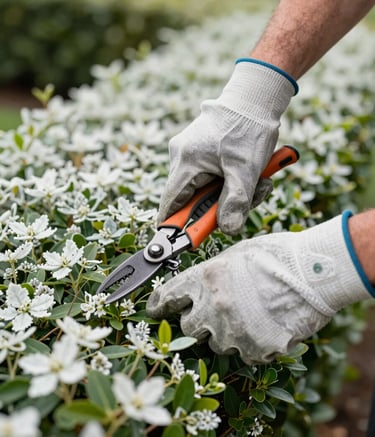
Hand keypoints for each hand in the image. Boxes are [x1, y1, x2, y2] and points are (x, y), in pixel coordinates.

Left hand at [147, 212, 370, 363]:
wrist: (313, 273)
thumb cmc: (276, 256)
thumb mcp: (235, 254)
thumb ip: (211, 273)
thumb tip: (199, 285)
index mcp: (205, 279)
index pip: (167, 296)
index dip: (158, 304)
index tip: (154, 309)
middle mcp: (213, 308)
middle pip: (188, 327)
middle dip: (197, 320)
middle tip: (215, 311)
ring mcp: (233, 332)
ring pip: (216, 343)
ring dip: (225, 333)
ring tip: (248, 315)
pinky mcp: (254, 350)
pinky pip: (242, 353)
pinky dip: (249, 343)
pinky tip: (263, 326)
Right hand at [157, 59, 296, 234]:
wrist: (255, 97)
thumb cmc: (249, 128)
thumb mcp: (246, 169)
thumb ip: (235, 202)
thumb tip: (227, 229)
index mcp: (186, 161)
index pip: (171, 203)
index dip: (175, 225)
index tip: (181, 242)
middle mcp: (181, 156)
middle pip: (190, 198)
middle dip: (218, 206)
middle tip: (247, 200)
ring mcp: (189, 152)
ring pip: (203, 189)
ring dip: (229, 193)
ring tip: (256, 181)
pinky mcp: (200, 150)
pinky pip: (209, 176)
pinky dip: (228, 182)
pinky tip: (248, 173)